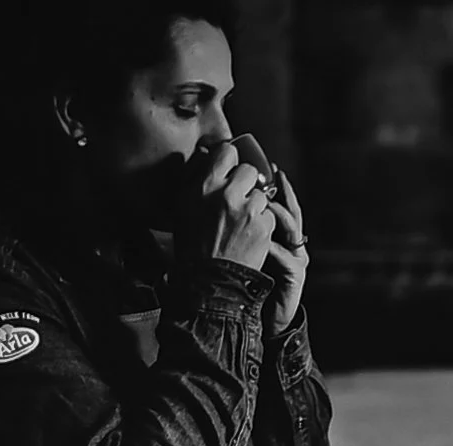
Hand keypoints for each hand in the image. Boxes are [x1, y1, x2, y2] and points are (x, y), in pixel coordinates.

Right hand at [180, 135, 276, 277]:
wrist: (207, 288)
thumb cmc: (192, 249)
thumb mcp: (183, 210)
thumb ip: (194, 179)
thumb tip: (205, 154)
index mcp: (204, 186)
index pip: (227, 151)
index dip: (230, 162)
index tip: (229, 173)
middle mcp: (226, 194)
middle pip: (249, 171)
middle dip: (246, 186)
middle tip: (236, 205)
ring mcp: (247, 211)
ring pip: (261, 194)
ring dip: (255, 208)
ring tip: (241, 227)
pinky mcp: (262, 227)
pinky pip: (269, 215)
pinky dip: (262, 226)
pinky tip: (248, 239)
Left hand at [235, 132, 308, 328]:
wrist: (249, 319)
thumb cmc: (240, 283)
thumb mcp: (231, 247)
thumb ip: (225, 224)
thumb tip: (205, 195)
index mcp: (273, 231)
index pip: (275, 198)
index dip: (269, 180)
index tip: (258, 163)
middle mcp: (287, 240)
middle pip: (290, 205)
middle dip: (281, 189)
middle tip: (270, 173)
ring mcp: (294, 256)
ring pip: (293, 225)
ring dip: (279, 211)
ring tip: (265, 202)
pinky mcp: (295, 274)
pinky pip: (286, 255)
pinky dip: (275, 246)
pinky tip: (263, 239)